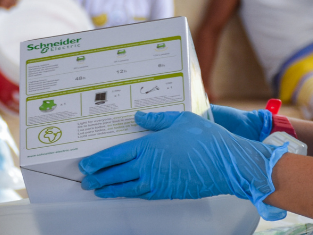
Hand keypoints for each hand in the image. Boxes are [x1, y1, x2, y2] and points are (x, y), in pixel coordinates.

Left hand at [79, 111, 287, 220]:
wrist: (227, 164)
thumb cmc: (207, 140)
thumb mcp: (180, 120)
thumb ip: (156, 120)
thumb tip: (138, 117)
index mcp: (149, 147)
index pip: (116, 155)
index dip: (99, 161)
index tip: (86, 164)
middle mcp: (149, 167)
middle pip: (117, 173)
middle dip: (99, 177)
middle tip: (85, 180)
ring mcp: (158, 182)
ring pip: (127, 188)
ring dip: (110, 189)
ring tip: (98, 190)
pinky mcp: (168, 192)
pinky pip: (143, 194)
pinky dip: (129, 194)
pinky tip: (125, 193)